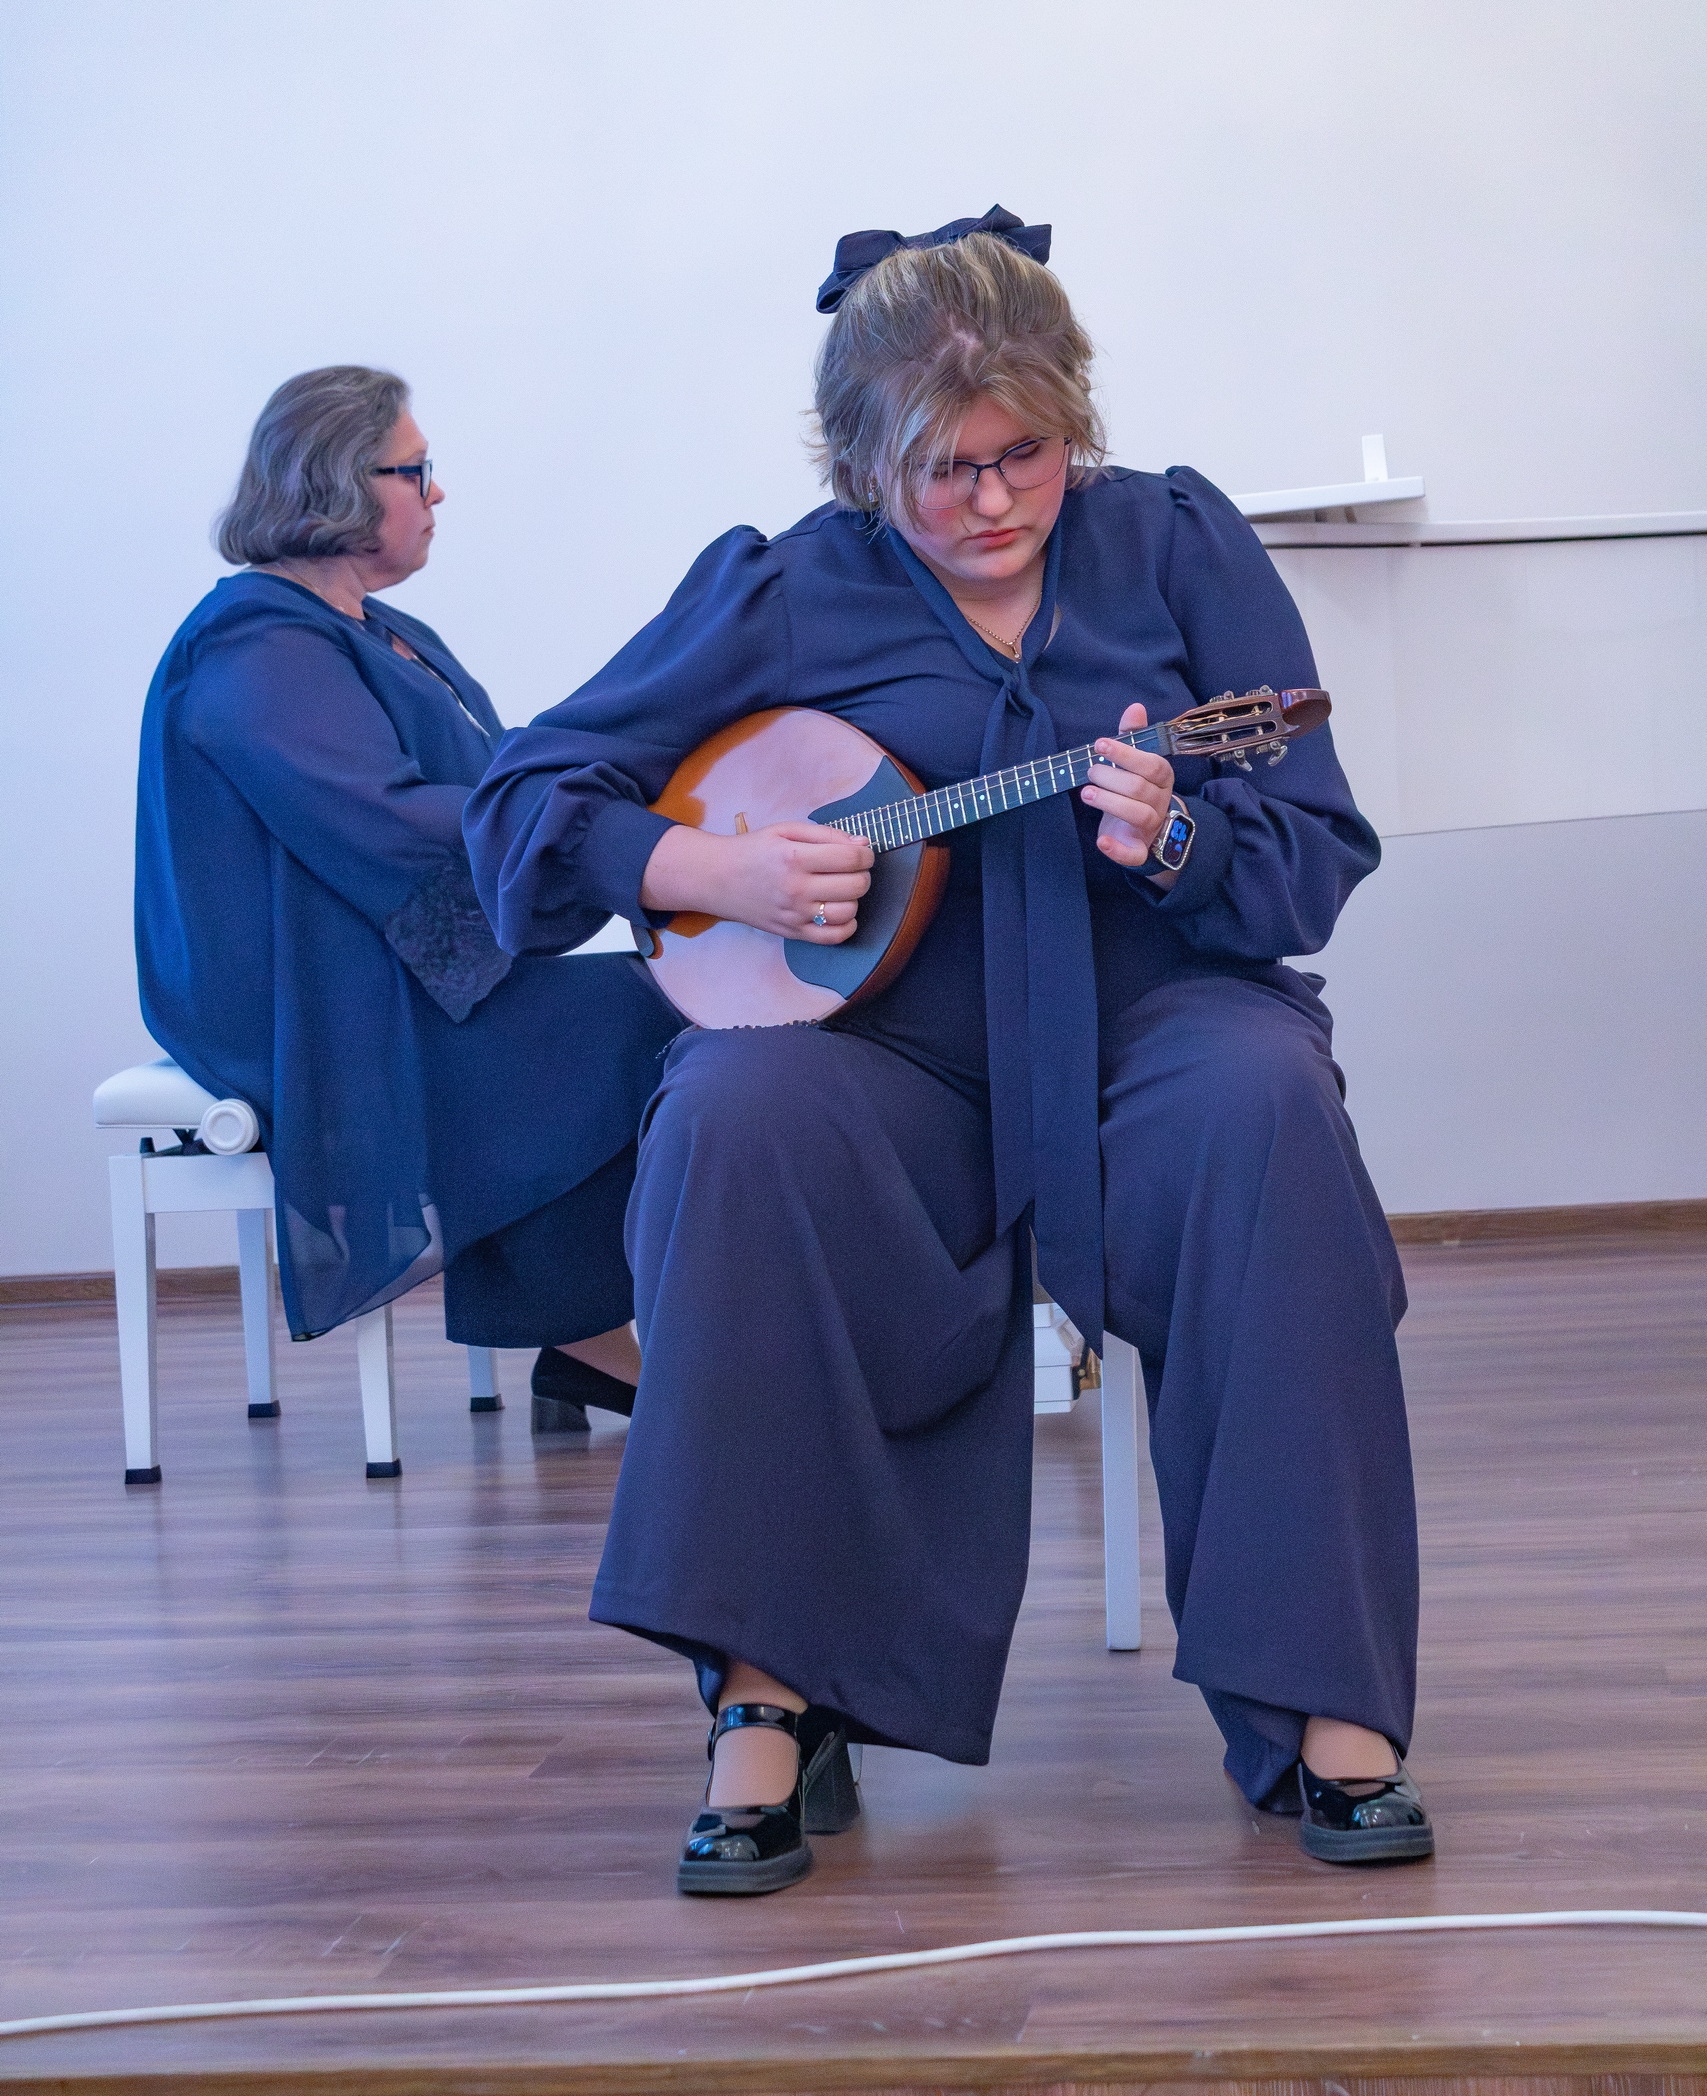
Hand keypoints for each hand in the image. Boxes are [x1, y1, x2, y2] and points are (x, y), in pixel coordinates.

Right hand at [638, 820, 873, 943]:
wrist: (718, 878)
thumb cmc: (753, 850)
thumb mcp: (786, 830)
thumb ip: (826, 834)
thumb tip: (863, 844)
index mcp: (795, 857)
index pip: (851, 858)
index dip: (865, 854)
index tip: (861, 852)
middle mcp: (797, 889)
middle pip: (856, 886)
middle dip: (862, 874)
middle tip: (851, 869)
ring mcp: (795, 915)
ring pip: (849, 912)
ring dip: (854, 898)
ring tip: (842, 889)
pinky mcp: (792, 933)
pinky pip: (834, 937)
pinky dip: (847, 925)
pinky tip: (840, 912)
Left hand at [1080, 702, 1174, 867]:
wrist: (1145, 828)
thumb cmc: (1135, 788)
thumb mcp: (1134, 761)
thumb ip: (1133, 736)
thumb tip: (1135, 707)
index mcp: (1162, 778)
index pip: (1152, 764)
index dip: (1126, 754)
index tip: (1099, 744)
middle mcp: (1160, 802)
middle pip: (1140, 788)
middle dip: (1111, 777)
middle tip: (1089, 772)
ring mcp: (1151, 827)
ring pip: (1138, 815)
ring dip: (1110, 803)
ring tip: (1086, 793)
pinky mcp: (1139, 850)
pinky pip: (1133, 854)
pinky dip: (1117, 849)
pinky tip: (1100, 841)